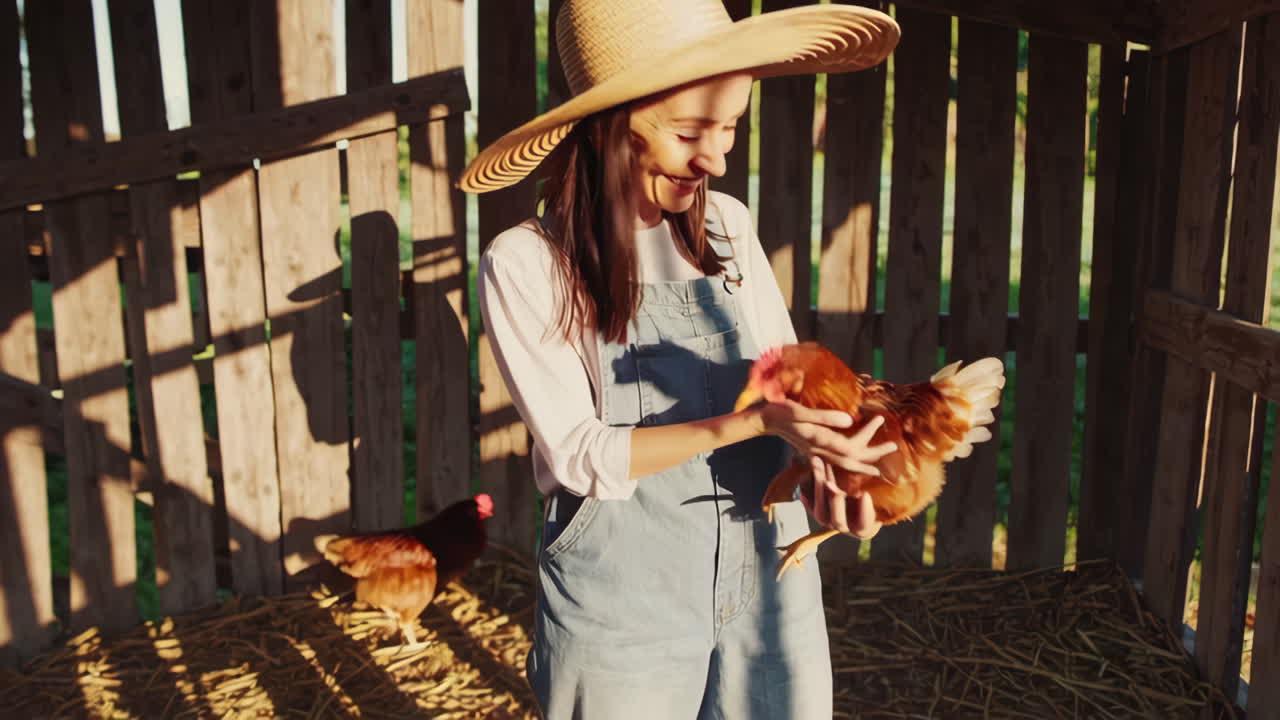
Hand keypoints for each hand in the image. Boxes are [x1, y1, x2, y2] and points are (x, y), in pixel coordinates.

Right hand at [758, 404, 896, 475]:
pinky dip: (848, 465)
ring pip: (844, 463)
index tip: (882, 424)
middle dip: (873, 456)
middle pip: (851, 459)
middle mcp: (819, 450)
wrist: (763, 420)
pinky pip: (835, 462)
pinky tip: (855, 464)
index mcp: (818, 440)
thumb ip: (824, 417)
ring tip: (879, 464)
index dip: (868, 438)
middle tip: (893, 448)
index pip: (850, 445)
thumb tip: (850, 420)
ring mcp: (816, 452)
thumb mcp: (800, 411)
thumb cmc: (780, 411)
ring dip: (863, 463)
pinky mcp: (813, 450)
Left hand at [800, 456, 882, 538]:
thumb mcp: (882, 493)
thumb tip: (898, 469)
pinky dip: (805, 492)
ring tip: (818, 468)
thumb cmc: (878, 495)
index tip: (865, 494)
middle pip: (837, 521)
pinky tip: (803, 478)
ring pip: (820, 513)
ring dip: (818, 490)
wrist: (860, 495)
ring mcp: (828, 521)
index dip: (863, 512)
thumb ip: (884, 487)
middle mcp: (845, 529)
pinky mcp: (816, 510)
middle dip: (834, 502)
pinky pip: (808, 505)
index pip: (863, 525)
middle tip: (833, 485)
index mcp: (864, 529)